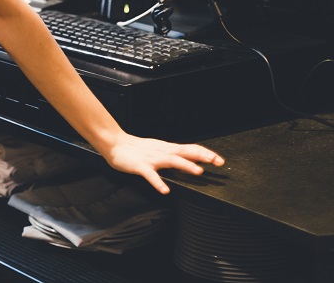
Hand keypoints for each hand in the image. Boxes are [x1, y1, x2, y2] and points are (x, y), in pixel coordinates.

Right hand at [104, 134, 224, 194]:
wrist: (114, 144)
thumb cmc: (135, 149)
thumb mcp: (157, 150)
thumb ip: (171, 155)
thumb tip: (187, 159)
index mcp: (166, 148)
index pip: (190, 148)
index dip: (205, 153)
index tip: (219, 159)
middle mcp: (162, 152)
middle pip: (185, 152)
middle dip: (203, 156)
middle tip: (218, 162)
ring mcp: (152, 159)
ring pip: (171, 161)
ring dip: (186, 165)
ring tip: (198, 171)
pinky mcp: (141, 166)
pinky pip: (151, 175)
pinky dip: (158, 182)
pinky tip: (165, 190)